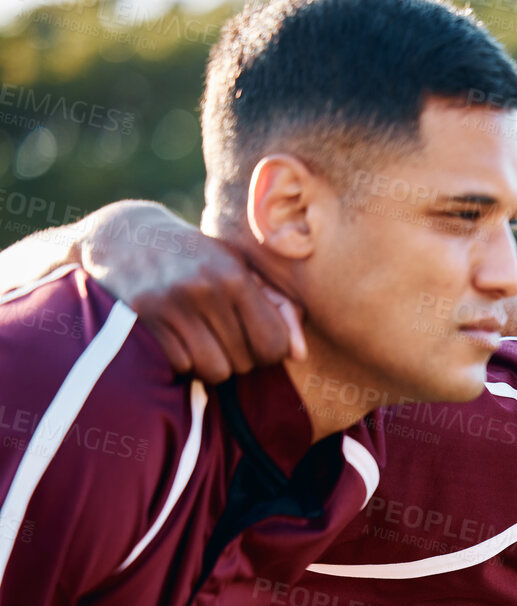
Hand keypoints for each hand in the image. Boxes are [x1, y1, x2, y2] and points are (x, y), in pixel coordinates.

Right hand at [80, 202, 303, 382]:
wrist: (126, 234)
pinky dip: (184, 361)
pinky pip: (181, 366)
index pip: (274, 345)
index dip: (271, 352)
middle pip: (244, 362)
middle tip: (225, 336)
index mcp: (236, 277)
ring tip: (206, 342)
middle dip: (240, 357)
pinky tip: (179, 339)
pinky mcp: (143, 316)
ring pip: (214, 371)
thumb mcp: (243, 270)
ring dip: (213, 365)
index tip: (257, 340)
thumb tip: (300, 355)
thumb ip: (281, 309)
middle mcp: (205, 289)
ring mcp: (171, 303)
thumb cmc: (199, 257)